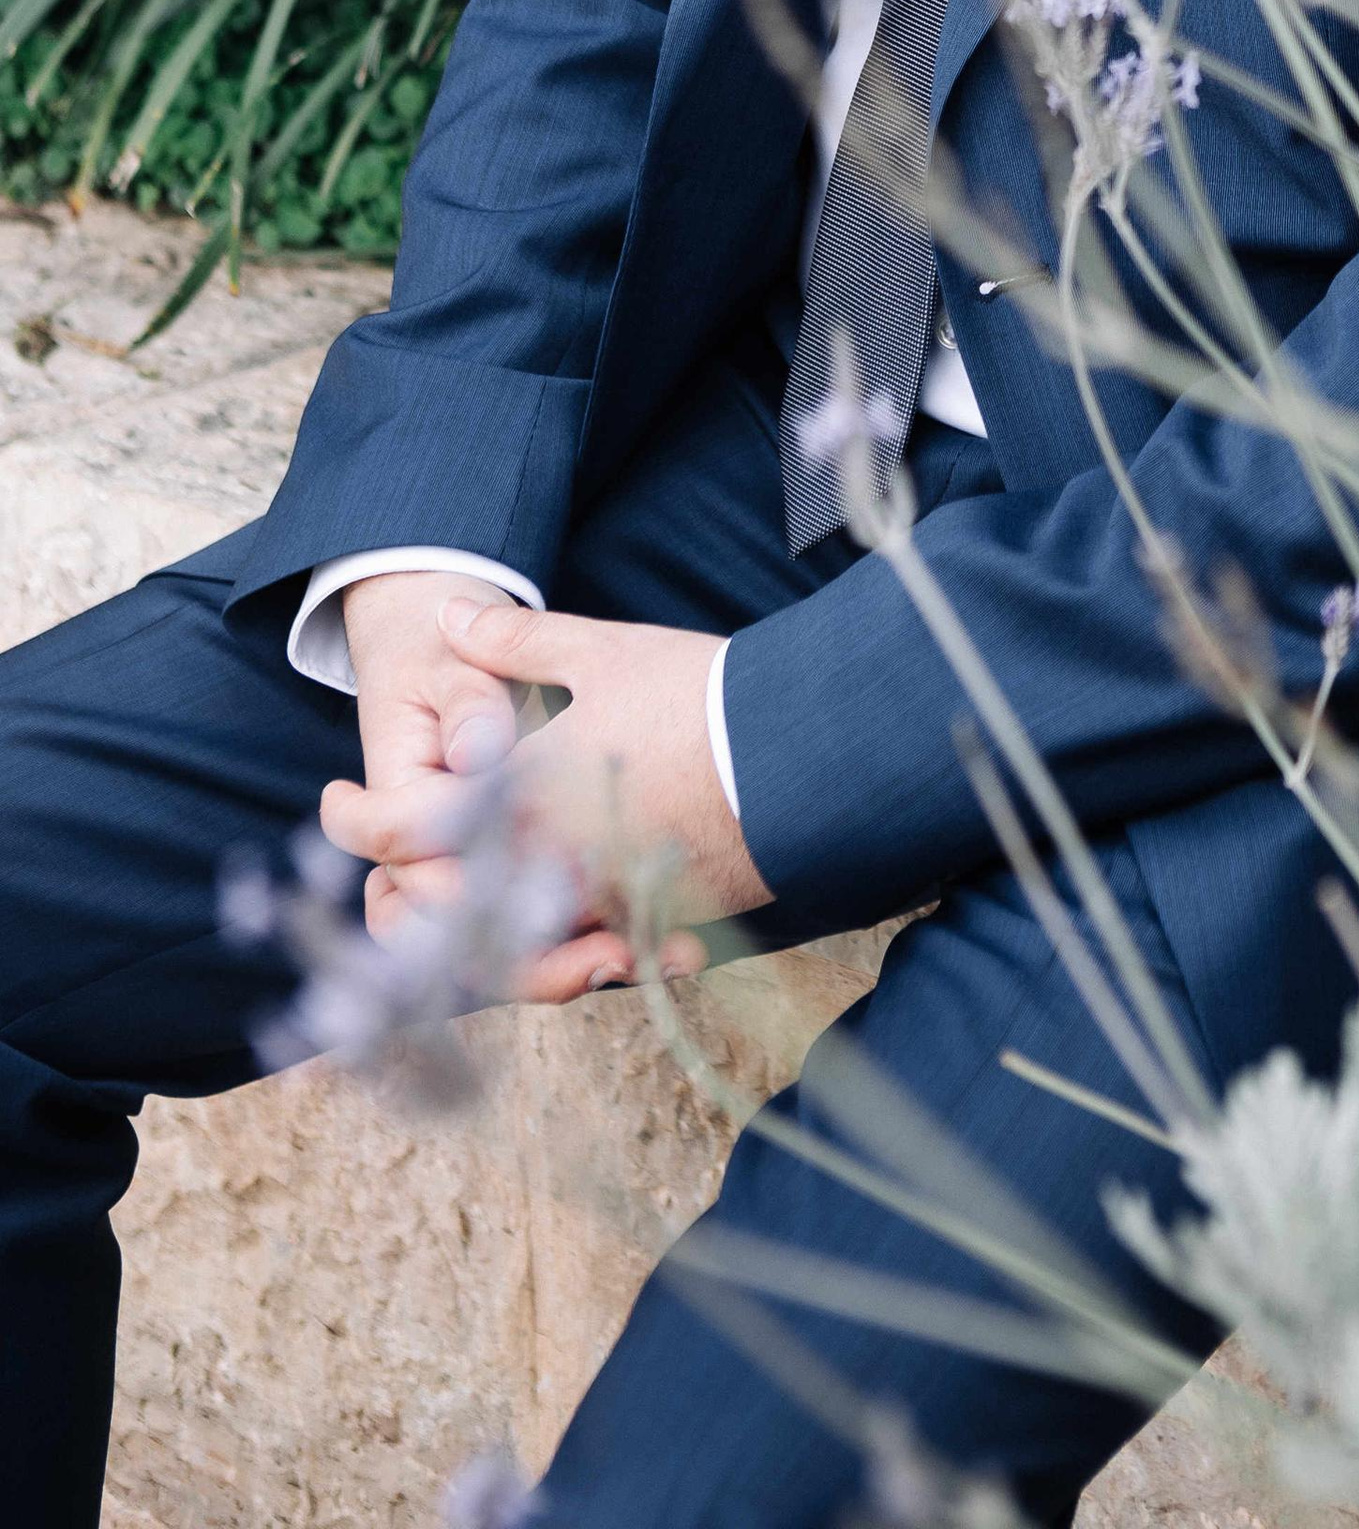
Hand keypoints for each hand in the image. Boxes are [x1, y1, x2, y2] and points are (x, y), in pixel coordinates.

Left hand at [321, 597, 769, 1000]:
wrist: (803, 750)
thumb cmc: (697, 694)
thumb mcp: (603, 652)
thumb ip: (517, 642)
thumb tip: (453, 618)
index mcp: (521, 795)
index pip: (402, 832)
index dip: (354, 823)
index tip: (334, 804)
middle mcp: (546, 864)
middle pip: (441, 910)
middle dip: (406, 892)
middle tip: (395, 867)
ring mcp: (597, 907)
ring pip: (504, 950)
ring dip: (479, 932)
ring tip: (484, 898)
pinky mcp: (653, 931)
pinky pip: (585, 961)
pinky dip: (568, 951)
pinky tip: (575, 926)